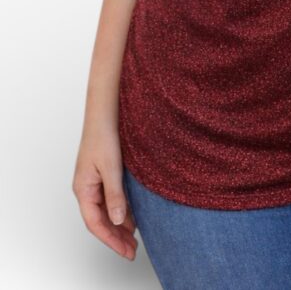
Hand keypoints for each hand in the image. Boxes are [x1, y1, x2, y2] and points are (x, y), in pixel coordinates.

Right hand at [73, 125, 137, 261]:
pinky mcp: (103, 175)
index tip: (125, 251)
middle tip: (132, 251)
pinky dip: (121, 212)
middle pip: (100, 221)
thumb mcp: (111, 167)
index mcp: (83, 189)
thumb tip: (118, 221)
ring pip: (106, 212)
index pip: (95, 223)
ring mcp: (94, 182)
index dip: (110, 240)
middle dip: (115, 238)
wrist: (104, 112)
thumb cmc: (103, 135)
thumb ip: (115, 195)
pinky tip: (132, 219)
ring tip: (133, 240)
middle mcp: (87, 189)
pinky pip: (110, 200)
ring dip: (119, 226)